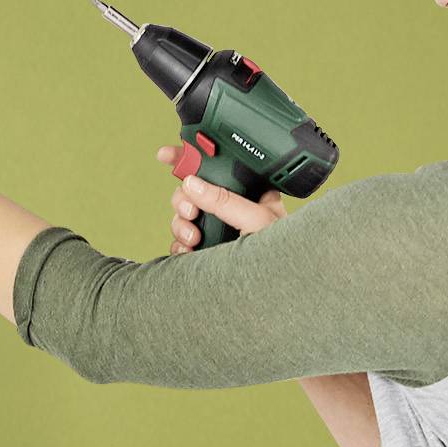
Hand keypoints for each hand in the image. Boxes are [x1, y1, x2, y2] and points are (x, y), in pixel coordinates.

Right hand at [165, 146, 290, 251]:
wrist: (276, 291)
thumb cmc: (281, 253)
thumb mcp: (257, 220)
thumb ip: (226, 201)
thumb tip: (192, 184)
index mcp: (247, 190)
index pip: (216, 166)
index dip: (189, 157)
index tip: (166, 155)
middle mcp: (229, 207)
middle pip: (190, 190)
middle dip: (182, 200)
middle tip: (191, 212)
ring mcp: (216, 229)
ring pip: (183, 215)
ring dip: (181, 224)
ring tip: (194, 238)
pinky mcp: (206, 250)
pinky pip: (181, 241)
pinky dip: (179, 244)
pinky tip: (189, 250)